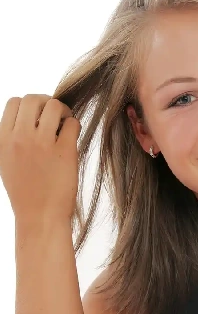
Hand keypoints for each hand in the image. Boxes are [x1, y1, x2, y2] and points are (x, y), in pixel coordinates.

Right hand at [0, 94, 80, 222]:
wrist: (40, 215)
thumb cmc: (26, 190)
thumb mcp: (5, 160)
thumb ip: (12, 137)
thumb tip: (28, 117)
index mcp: (2, 139)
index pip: (14, 103)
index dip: (30, 105)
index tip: (38, 116)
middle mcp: (20, 137)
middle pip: (34, 99)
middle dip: (47, 102)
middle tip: (56, 115)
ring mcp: (42, 143)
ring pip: (55, 106)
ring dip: (64, 111)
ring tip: (66, 124)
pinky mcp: (65, 150)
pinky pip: (73, 123)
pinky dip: (75, 125)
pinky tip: (72, 137)